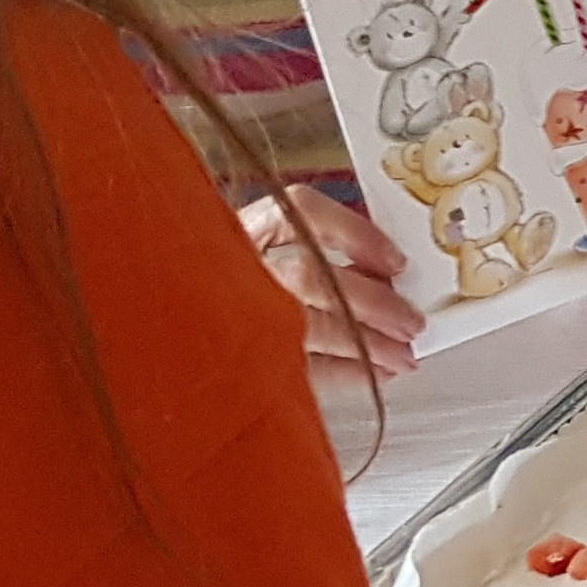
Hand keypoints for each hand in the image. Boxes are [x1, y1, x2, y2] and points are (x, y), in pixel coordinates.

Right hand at [243, 186, 421, 376]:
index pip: (303, 213)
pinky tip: (376, 373)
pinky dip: (348, 374)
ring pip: (310, 328)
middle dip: (372, 302)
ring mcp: (236, 317)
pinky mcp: (245, 363)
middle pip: (311, 278)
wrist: (174, 344)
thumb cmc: (246, 286)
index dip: (355, 233)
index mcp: (246, 228)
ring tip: (402, 355)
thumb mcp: (276, 253)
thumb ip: (322, 252)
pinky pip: (302, 372)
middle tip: (411, 320)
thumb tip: (387, 277)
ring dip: (368, 344)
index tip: (395, 259)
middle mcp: (237, 268)